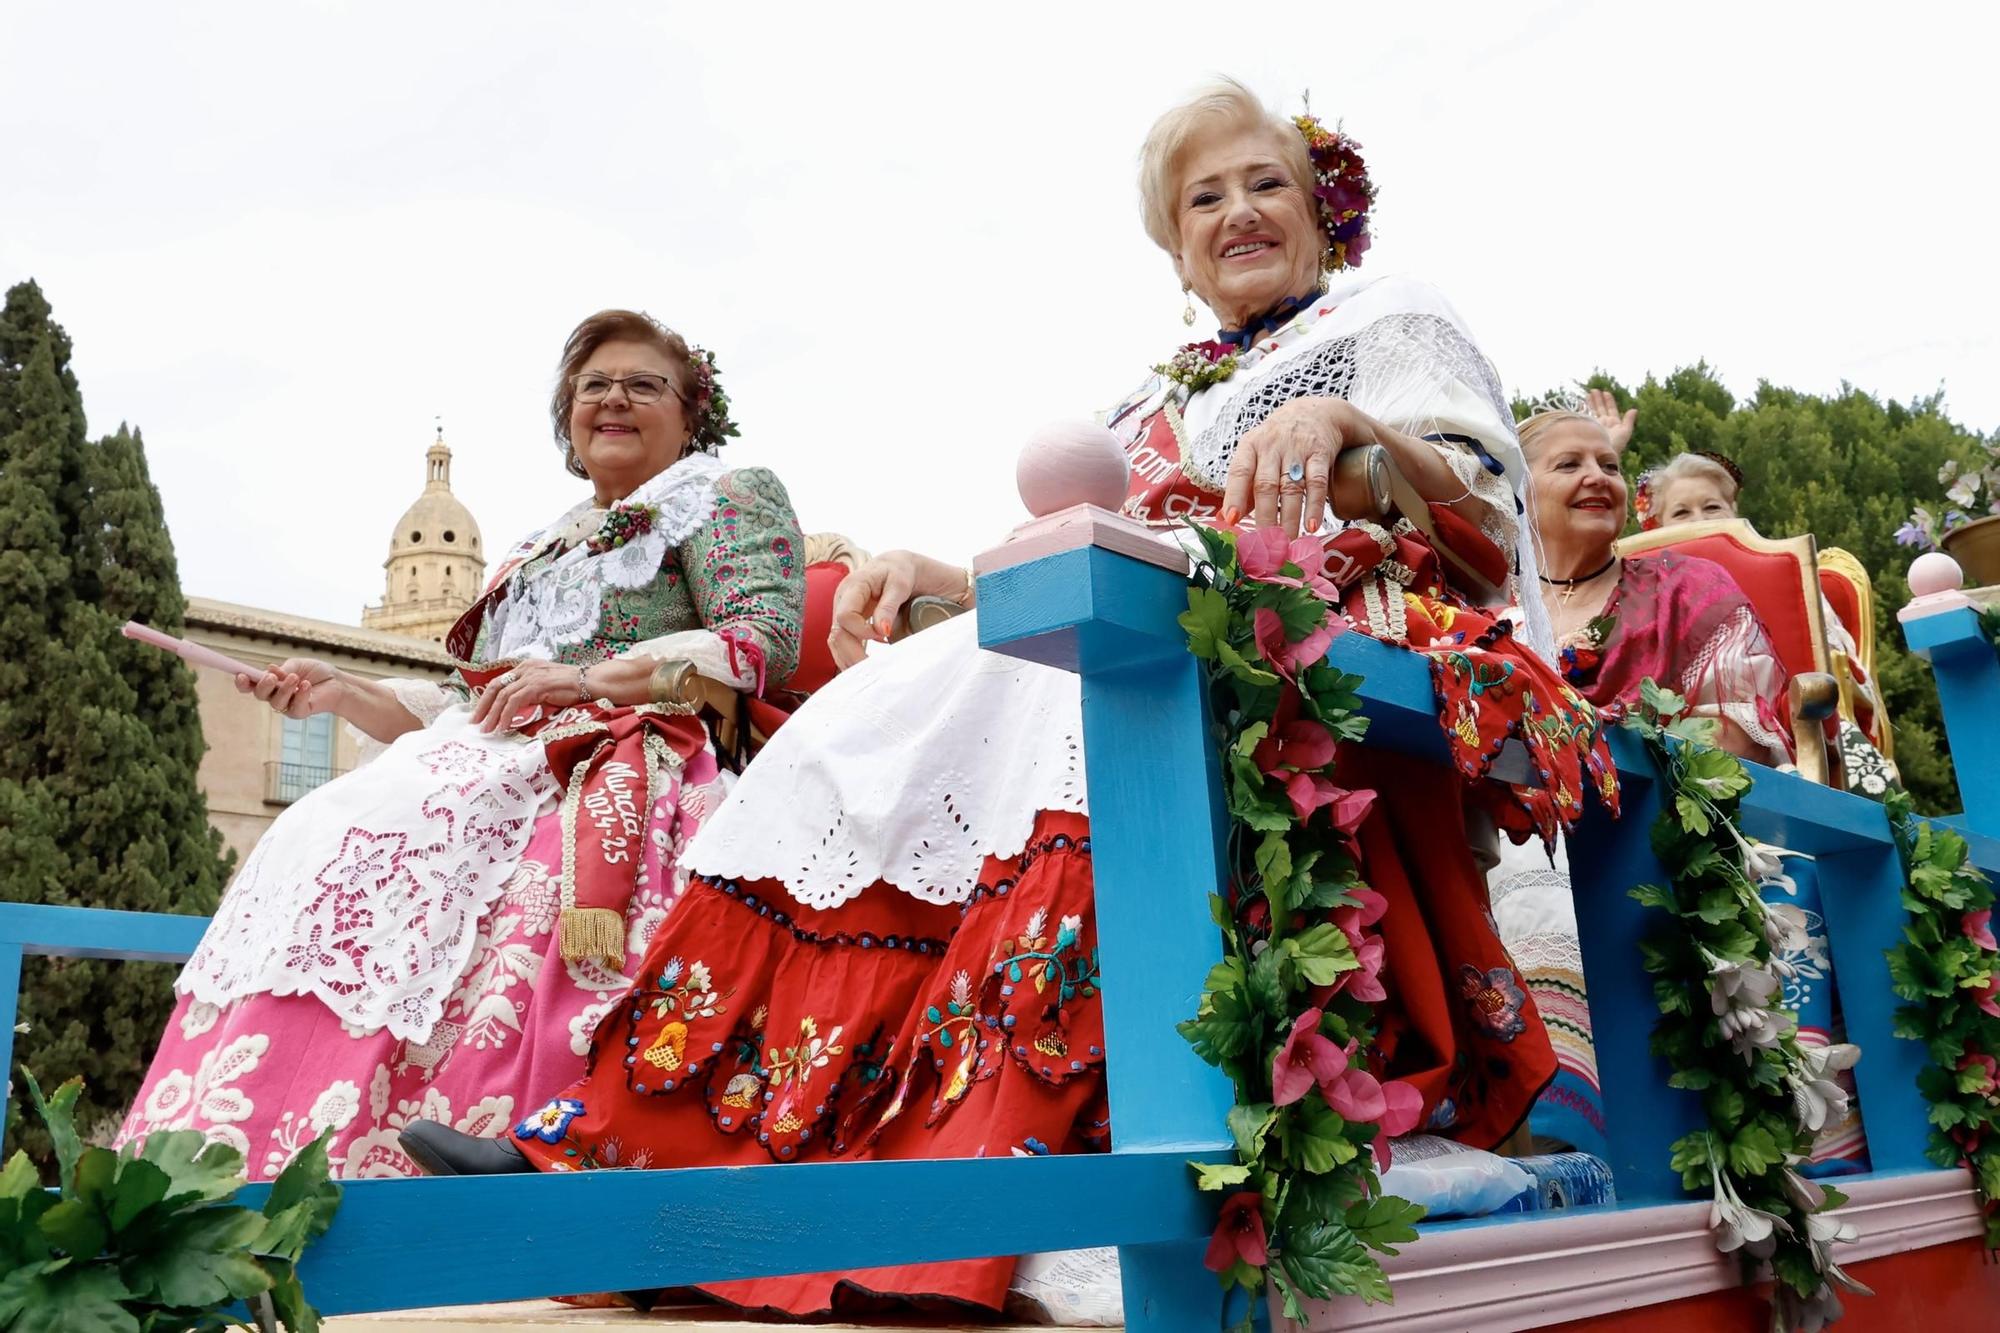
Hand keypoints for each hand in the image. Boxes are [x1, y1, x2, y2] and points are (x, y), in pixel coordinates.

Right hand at [237, 658, 345, 719]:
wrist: (337, 682)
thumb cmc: (315, 672)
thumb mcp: (297, 665)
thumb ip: (284, 669)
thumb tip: (270, 670)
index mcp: (271, 682)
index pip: (250, 685)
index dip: (242, 682)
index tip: (241, 675)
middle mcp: (275, 695)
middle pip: (260, 695)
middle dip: (264, 685)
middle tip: (273, 677)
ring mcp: (287, 705)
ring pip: (276, 702)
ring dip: (284, 689)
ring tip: (296, 678)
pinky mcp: (300, 712)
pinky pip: (294, 708)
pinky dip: (300, 695)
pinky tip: (307, 685)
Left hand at [470, 658, 590, 733]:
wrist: (590, 683)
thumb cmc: (572, 688)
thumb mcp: (545, 689)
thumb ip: (530, 695)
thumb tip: (516, 711)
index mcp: (526, 667)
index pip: (500, 682)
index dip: (487, 698)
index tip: (481, 713)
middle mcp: (525, 668)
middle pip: (495, 686)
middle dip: (483, 706)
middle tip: (476, 722)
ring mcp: (530, 676)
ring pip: (503, 695)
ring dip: (493, 715)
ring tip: (488, 729)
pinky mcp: (536, 685)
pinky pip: (515, 702)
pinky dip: (507, 715)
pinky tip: (504, 726)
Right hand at [828, 550, 969, 670]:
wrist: (898, 566)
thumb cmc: (900, 571)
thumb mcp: (900, 584)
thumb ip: (889, 606)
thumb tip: (882, 631)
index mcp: (852, 586)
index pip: (845, 616)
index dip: (862, 631)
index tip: (884, 636)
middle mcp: (842, 600)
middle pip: (836, 634)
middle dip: (852, 654)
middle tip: (873, 670)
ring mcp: (842, 611)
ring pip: (835, 641)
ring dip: (849, 659)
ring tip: (869, 673)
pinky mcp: (847, 622)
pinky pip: (841, 642)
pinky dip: (850, 657)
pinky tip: (862, 667)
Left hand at [1223, 396, 1369, 537]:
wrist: (1316, 412)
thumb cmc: (1278, 443)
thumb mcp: (1257, 456)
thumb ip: (1243, 488)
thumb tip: (1224, 519)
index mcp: (1250, 447)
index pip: (1239, 472)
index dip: (1234, 496)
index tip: (1231, 521)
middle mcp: (1271, 446)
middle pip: (1266, 485)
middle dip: (1265, 518)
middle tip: (1265, 546)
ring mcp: (1296, 448)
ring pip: (1291, 487)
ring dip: (1289, 518)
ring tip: (1287, 543)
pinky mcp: (1320, 452)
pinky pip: (1316, 481)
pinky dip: (1314, 505)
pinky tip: (1312, 526)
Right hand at [1587, 388, 1636, 453]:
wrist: (1601, 456)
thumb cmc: (1615, 446)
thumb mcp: (1624, 432)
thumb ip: (1629, 421)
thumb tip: (1634, 409)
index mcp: (1613, 423)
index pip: (1611, 409)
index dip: (1609, 401)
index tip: (1605, 392)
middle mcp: (1603, 424)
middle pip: (1601, 409)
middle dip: (1598, 399)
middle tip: (1593, 390)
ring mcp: (1595, 426)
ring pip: (1592, 412)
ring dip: (1591, 403)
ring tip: (1588, 394)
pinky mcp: (1587, 429)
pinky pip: (1585, 417)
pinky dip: (1583, 410)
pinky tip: (1580, 405)